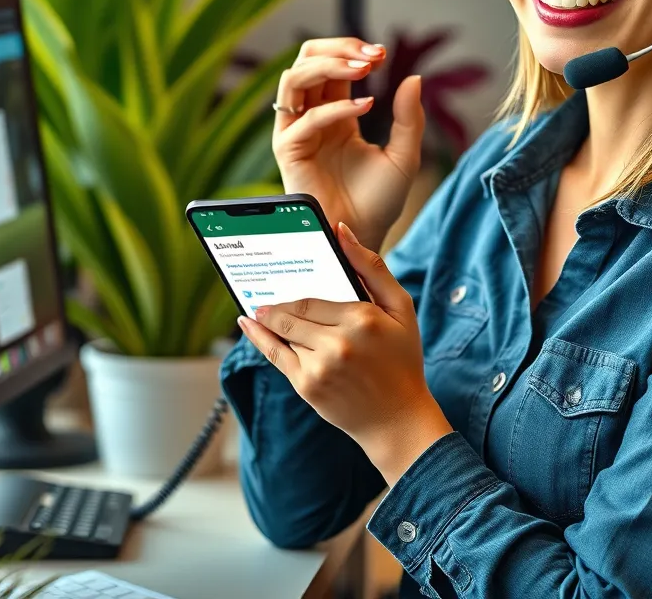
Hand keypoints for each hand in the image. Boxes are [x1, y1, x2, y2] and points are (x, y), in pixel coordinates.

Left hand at [238, 222, 452, 484]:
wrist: (398, 419)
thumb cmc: (402, 359)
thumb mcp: (400, 308)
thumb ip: (372, 267)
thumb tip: (342, 232)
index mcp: (362, 318)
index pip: (315, 295)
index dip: (297, 287)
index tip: (283, 274)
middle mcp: (338, 342)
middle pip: (294, 312)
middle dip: (276, 302)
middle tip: (262, 292)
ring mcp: (319, 366)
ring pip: (283, 331)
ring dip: (267, 318)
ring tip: (254, 306)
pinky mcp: (307, 386)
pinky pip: (275, 355)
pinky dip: (259, 338)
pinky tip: (249, 324)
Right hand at [272, 37, 425, 251]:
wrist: (364, 238)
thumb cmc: (379, 201)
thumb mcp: (404, 154)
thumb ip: (408, 118)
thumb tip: (414, 77)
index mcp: (335, 113)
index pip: (333, 64)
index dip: (353, 50)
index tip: (383, 53)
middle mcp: (311, 117)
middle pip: (307, 59)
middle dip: (338, 47)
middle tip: (372, 55)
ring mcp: (297, 132)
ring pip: (294, 78)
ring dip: (329, 64)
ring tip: (365, 68)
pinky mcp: (288, 151)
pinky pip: (304, 118)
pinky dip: (335, 108)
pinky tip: (366, 106)